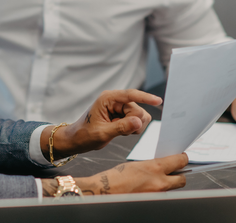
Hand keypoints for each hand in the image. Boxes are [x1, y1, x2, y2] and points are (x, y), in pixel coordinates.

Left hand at [42, 89, 161, 158]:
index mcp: (107, 99)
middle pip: (138, 109)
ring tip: (117, 131)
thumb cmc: (85, 135)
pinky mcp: (122, 114)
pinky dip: (132, 128)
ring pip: (140, 116)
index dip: (145, 98)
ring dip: (133, 127)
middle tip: (119, 131)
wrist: (77, 140)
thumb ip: (121, 127)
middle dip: (133, 123)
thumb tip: (138, 122)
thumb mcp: (102, 133)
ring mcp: (119, 107)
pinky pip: (137, 121)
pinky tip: (120, 131)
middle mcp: (115, 100)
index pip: (130, 95)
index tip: (158, 101)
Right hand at [42, 154, 188, 195]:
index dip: (183, 158)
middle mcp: (159, 182)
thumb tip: (163, 166)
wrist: (105, 191)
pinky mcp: (153, 202)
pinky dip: (160, 190)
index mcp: (155, 168)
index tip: (182, 157)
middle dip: (180, 174)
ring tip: (159, 179)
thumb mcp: (136, 164)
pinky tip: (150, 187)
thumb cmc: (116, 176)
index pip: (179, 161)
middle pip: (182, 179)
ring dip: (169, 183)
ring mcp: (157, 194)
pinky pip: (162, 195)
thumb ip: (152, 165)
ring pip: (173, 188)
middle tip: (175, 170)